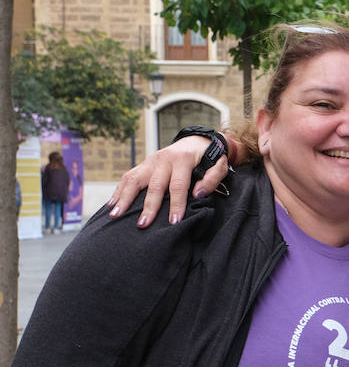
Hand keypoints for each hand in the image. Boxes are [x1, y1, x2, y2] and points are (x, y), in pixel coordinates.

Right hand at [108, 135, 228, 226]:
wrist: (196, 141)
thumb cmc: (209, 157)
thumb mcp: (220, 164)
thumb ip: (213, 178)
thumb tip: (197, 194)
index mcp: (182, 160)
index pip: (178, 185)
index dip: (176, 204)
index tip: (173, 222)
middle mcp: (163, 160)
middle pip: (154, 185)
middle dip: (148, 207)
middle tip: (143, 225)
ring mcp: (150, 162)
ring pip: (134, 179)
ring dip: (124, 198)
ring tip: (116, 215)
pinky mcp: (143, 165)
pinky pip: (128, 177)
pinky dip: (118, 191)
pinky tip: (111, 205)